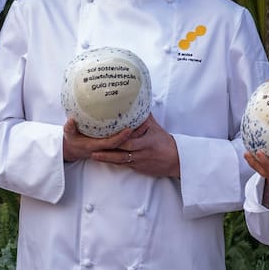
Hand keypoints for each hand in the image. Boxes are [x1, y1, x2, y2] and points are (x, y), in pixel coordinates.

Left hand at [66, 114, 180, 177]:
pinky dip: (112, 162)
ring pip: (120, 160)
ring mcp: (139, 161)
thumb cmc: (164, 141)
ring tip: (93, 155)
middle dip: (108, 147)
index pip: (130, 138)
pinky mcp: (137, 168)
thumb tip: (136, 101)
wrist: (175, 160)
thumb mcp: (155, 128)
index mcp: (147, 140)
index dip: (119, 135)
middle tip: (93, 144)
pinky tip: (102, 160)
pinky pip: (123, 165)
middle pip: (123, 149)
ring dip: (106, 157)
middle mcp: (142, 151)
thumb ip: (144, 117)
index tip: (106, 130)